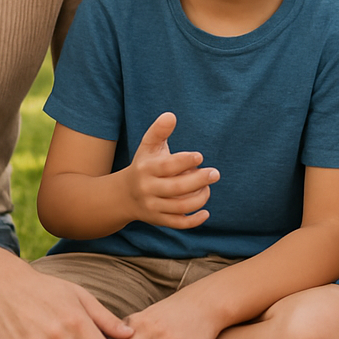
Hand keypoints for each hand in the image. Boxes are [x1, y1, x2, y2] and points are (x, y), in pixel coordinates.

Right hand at [125, 112, 218, 227]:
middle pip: (176, 188)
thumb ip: (159, 131)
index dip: (185, 161)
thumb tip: (171, 115)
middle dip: (199, 181)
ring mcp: (153, 206)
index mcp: (146, 169)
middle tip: (215, 173)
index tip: (200, 156)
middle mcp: (148, 189)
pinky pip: (177, 223)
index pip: (168, 166)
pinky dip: (193, 221)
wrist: (123, 195)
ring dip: (199, 199)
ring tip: (208, 188)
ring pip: (179, 207)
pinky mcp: (158, 220)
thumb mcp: (147, 146)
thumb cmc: (143, 165)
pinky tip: (206, 212)